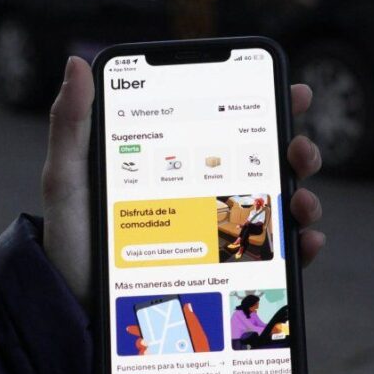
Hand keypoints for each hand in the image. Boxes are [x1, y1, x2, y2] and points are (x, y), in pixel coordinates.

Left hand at [42, 57, 324, 307]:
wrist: (74, 310)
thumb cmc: (70, 240)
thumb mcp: (68, 179)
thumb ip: (72, 124)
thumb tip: (77, 63)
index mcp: (174, 158)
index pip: (226, 122)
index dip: (267, 100)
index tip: (295, 91)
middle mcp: (204, 189)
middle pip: (265, 159)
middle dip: (297, 148)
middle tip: (298, 150)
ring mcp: (220, 230)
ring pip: (277, 204)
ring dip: (305, 196)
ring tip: (301, 201)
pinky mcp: (228, 270)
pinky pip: (274, 257)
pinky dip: (299, 247)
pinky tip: (304, 243)